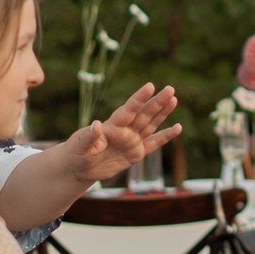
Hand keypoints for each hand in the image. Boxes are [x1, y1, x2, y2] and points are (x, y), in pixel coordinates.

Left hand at [60, 82, 183, 185]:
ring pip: (151, 124)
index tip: (150, 86)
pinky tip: (178, 128)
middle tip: (170, 89)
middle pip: (144, 114)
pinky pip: (154, 143)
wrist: (79, 167)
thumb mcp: (79, 145)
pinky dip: (165, 136)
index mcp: (112, 125)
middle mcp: (125, 130)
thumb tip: (96, 125)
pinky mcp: (136, 153)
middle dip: (157, 102)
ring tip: (174, 99)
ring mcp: (132, 140)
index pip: (129, 109)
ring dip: (163, 112)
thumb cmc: (76, 152)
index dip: (139, 98)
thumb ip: (88, 136)